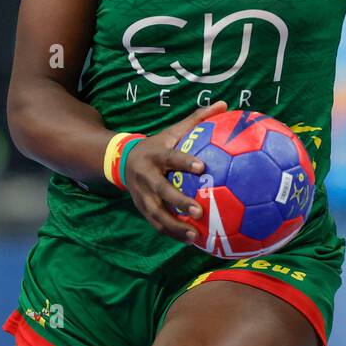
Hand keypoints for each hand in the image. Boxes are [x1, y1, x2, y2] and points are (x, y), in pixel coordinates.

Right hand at [123, 100, 227, 243]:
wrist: (122, 162)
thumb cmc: (158, 145)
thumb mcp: (173, 131)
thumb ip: (197, 119)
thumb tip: (224, 104)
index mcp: (155, 155)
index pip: (170, 158)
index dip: (185, 162)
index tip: (203, 167)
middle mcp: (146, 177)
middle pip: (161, 191)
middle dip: (178, 202)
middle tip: (199, 210)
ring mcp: (141, 196)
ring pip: (156, 214)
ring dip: (175, 226)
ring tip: (195, 235)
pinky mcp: (142, 209)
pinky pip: (157, 224)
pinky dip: (173, 233)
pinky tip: (192, 241)